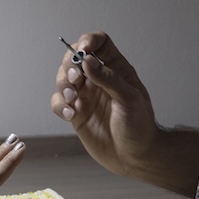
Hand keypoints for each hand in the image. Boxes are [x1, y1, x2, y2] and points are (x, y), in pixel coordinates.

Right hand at [53, 32, 159, 177]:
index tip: (83, 50)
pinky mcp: (75, 112)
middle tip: (75, 79)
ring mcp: (85, 95)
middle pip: (74, 57)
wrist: (135, 157)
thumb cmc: (140, 127)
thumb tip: (86, 60)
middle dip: (69, 65)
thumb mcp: (130, 99)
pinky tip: (70, 114)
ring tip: (71, 98)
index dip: (89, 41)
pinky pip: (58, 102)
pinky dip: (59, 105)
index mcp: (116, 69)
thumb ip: (109, 79)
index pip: (100, 43)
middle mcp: (98, 79)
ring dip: (62, 85)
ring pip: (63, 78)